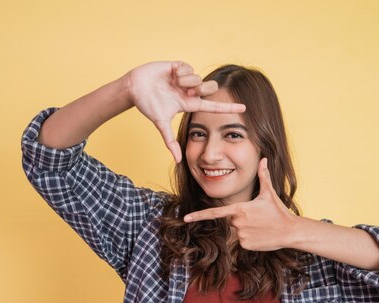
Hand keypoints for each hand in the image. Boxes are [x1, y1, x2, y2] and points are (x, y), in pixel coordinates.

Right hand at [126, 61, 245, 162]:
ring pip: (198, 78)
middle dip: (202, 89)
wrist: (134, 87)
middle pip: (209, 89)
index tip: (244, 109)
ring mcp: (185, 78)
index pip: (212, 106)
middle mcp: (189, 91)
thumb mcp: (160, 123)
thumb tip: (178, 161)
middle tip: (189, 91)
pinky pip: (189, 68)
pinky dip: (180, 72)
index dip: (227, 108)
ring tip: (174, 83)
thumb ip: (169, 141)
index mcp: (188, 103)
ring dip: (186, 82)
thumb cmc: (146, 104)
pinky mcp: (179, 66)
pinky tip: (171, 74)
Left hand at [183, 158, 296, 250]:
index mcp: (240, 209)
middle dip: (242, 219)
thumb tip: (264, 159)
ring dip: (247, 229)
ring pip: (237, 231)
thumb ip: (263, 175)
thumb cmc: (279, 211)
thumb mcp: (269, 193)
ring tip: (262, 226)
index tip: (186, 218)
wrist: (290, 231)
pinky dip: (250, 239)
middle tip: (258, 218)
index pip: (215, 212)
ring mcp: (241, 235)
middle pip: (231, 220)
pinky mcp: (245, 245)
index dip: (199, 215)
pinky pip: (243, 241)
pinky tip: (262, 235)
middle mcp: (237, 222)